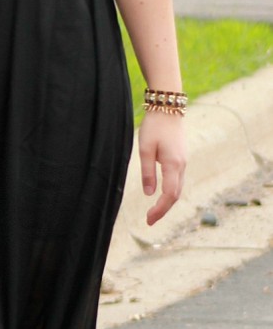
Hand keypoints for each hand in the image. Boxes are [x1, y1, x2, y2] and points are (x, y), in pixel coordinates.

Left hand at [138, 110, 186, 225]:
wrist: (168, 108)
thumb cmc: (154, 126)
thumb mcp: (145, 148)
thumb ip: (147, 171)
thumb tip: (149, 194)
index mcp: (173, 164)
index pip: (169, 195)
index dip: (160, 210)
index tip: (149, 220)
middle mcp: (182, 166)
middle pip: (176, 195)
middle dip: (163, 209)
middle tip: (150, 220)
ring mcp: (183, 162)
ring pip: (178, 188)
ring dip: (167, 201)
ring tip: (154, 211)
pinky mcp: (181, 158)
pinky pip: (177, 180)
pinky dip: (171, 191)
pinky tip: (161, 194)